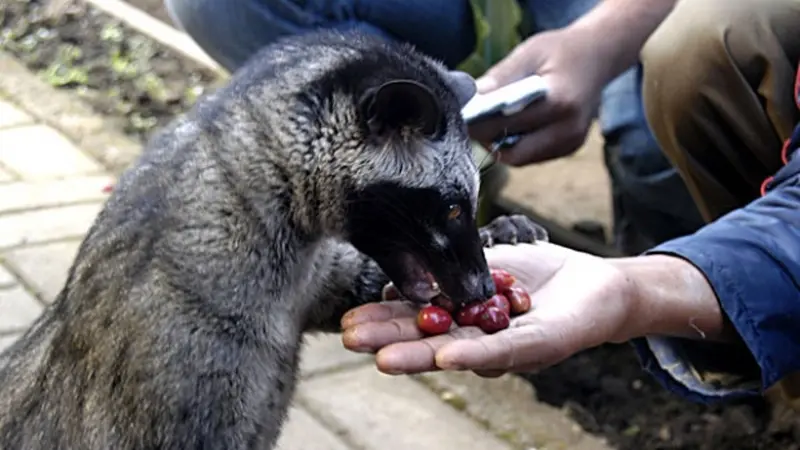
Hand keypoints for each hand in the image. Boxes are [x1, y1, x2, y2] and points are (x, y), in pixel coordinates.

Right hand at [340, 243, 639, 376]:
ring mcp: (507, 345)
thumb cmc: (537, 276)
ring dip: (420, 355)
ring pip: (458, 352)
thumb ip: (450, 271)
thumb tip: (405, 276)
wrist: (595, 283)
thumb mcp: (486, 264)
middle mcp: (479, 340)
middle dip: (389, 340)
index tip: (350, 321)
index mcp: (462, 320)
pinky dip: (474, 355)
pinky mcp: (539, 345)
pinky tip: (445, 357)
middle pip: (428, 341)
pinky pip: (504, 351)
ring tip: (384, 358)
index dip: (384, 322)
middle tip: (350, 341)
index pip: (417, 320)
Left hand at [469, 26, 606, 165]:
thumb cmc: (560, 51)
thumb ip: (500, 78)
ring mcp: (571, 142)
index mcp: (559, 103)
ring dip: (501, 144)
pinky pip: (533, 155)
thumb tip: (469, 98)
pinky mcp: (570, 148)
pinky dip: (517, 144)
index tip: (460, 118)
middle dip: (489, 140)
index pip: (508, 125)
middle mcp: (569, 129)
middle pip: (514, 153)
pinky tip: (511, 124)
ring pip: (522, 158)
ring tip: (490, 121)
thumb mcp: (529, 54)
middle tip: (472, 123)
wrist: (599, 56)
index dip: (479, 125)